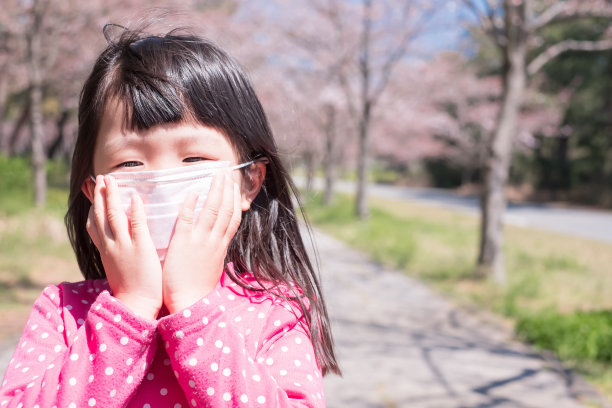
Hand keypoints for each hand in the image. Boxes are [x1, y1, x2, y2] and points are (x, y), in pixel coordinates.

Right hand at [86, 175, 162, 319]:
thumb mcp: (118, 268)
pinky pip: (136, 225)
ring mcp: (124, 246)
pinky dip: (133, 210)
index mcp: (106, 250)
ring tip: (111, 179)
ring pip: (113, 215)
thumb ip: (118, 254)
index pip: (94, 225)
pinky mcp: (140, 248)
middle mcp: (111, 245)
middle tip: (100, 177)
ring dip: (112, 196)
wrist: (135, 304)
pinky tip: (134, 198)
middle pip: (100, 215)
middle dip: (99, 195)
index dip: (92, 207)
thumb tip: (122, 245)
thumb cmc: (131, 288)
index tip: (92, 192)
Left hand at [162, 170, 242, 313]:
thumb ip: (213, 252)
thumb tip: (214, 242)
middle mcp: (214, 241)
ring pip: (212, 210)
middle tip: (227, 172)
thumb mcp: (212, 267)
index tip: (234, 187)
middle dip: (228, 189)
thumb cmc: (197, 288)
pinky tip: (193, 192)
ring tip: (217, 174)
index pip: (233, 219)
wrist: (189, 303)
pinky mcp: (183, 243)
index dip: (234, 201)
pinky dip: (192, 204)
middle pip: (226, 210)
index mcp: (220, 247)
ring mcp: (200, 241)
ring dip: (215, 190)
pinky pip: (188, 219)